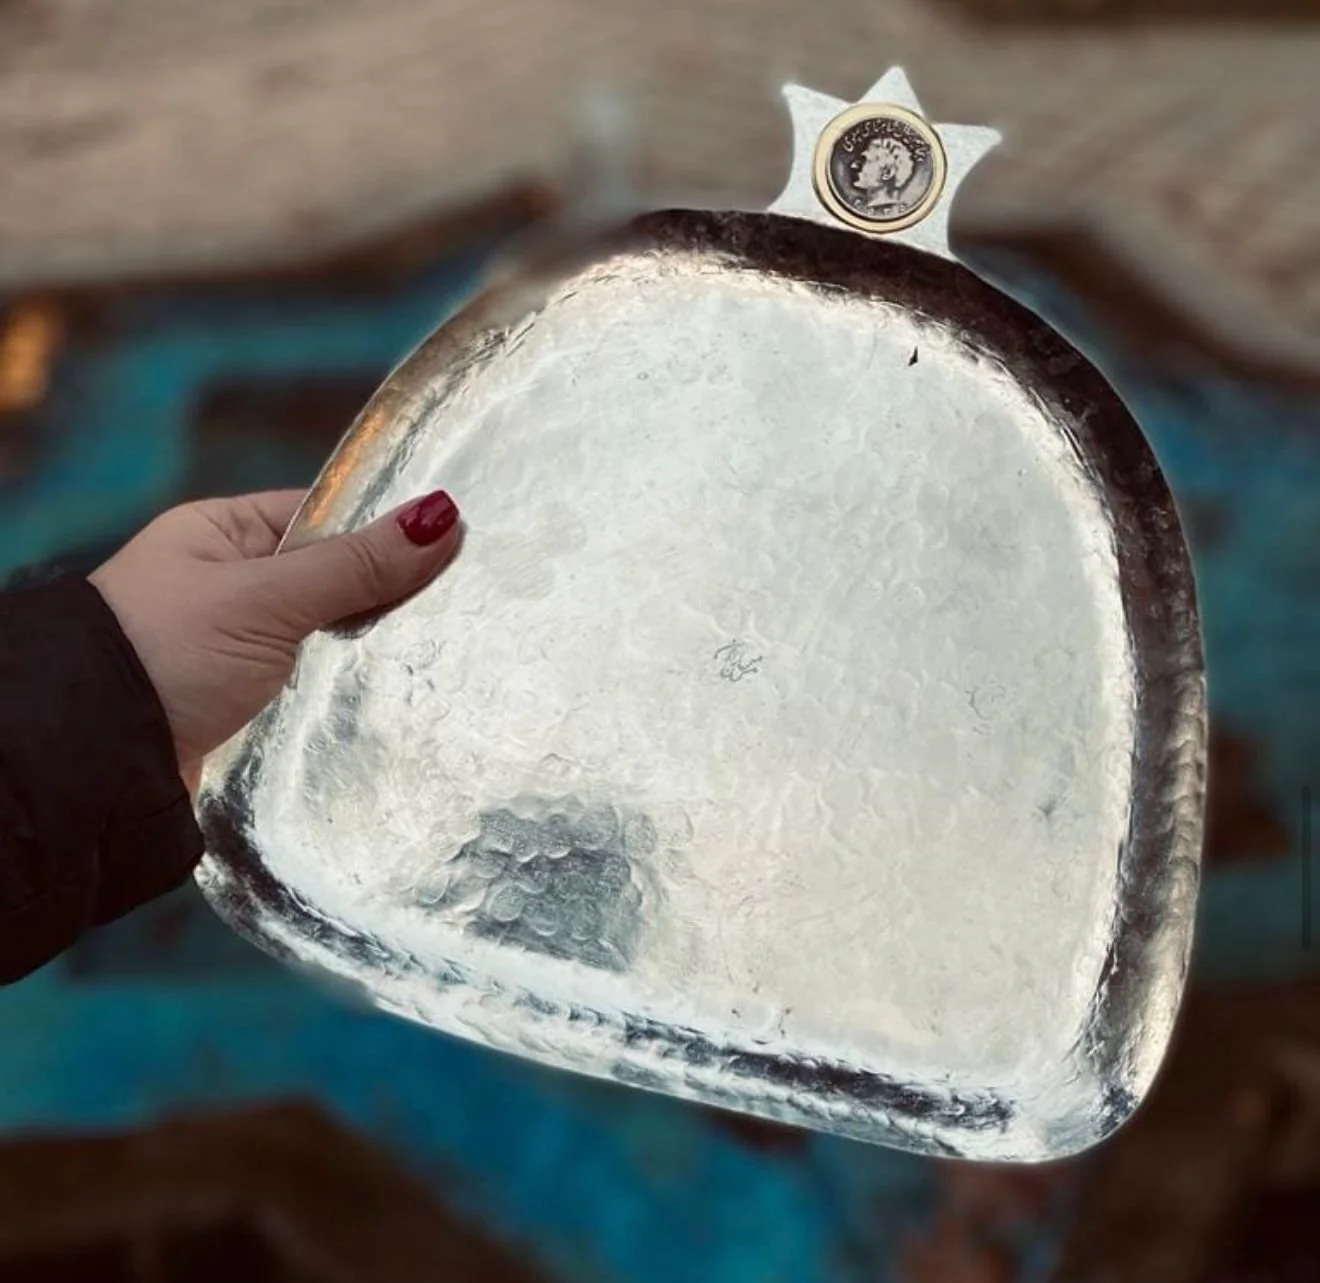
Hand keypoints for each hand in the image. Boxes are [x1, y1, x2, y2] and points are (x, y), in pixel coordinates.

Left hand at [89, 488, 459, 793]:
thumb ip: (355, 563)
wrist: (96, 763)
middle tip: (462, 608)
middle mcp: (232, 587)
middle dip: (385, 599)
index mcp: (223, 534)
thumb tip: (442, 515)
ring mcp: (241, 651)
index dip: (384, 530)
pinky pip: (316, 691)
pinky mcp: (250, 708)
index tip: (454, 545)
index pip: (324, 517)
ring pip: (330, 641)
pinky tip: (396, 700)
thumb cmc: (166, 652)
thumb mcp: (268, 598)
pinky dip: (347, 697)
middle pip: (334, 583)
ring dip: (369, 655)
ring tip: (444, 658)